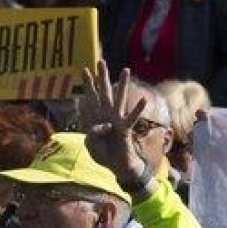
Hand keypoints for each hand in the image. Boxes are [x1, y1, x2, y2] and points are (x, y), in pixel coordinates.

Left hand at [81, 59, 148, 185]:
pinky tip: (142, 99)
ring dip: (122, 85)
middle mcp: (107, 115)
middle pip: (104, 92)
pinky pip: (131, 118)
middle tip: (100, 61)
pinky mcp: (125, 129)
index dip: (88, 85)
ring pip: (119, 99)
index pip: (91, 98)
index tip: (84, 70)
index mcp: (97, 117)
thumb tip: (103, 126)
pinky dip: (137, 109)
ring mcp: (117, 120)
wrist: (116, 166)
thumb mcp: (90, 144)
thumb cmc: (103, 153)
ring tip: (125, 70)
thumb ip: (92, 134)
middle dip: (102, 77)